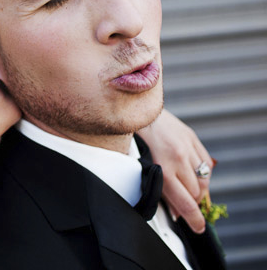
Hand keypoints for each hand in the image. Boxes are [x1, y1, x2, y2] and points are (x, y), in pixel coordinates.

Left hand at [138, 109, 212, 232]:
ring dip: (199, 190)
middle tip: (184, 208)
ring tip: (189, 192)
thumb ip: (156, 188)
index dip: (193, 219)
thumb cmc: (131, 138)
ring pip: (204, 179)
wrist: (134, 108)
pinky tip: (193, 175)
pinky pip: (205, 163)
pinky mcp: (191, 137)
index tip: (197, 228)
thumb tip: (172, 208)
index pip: (185, 203)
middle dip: (192, 204)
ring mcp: (187, 147)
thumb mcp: (139, 166)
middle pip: (196, 193)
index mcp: (162, 169)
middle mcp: (178, 159)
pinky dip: (202, 173)